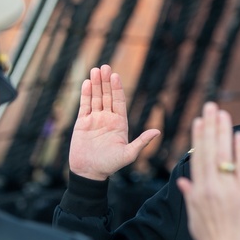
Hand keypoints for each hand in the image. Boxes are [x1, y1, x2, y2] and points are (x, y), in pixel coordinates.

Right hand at [68, 65, 159, 179]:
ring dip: (95, 84)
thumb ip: (141, 142)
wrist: (89, 172)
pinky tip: (86, 83)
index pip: (119, 102)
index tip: (116, 76)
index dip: (117, 89)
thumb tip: (157, 131)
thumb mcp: (128, 154)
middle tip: (105, 67)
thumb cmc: (110, 165)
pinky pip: (84, 106)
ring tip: (95, 70)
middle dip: (106, 82)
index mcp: (120, 124)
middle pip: (107, 96)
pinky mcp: (82, 123)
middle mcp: (108, 119)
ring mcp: (95, 119)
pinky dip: (85, 94)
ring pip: (96, 98)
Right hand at [176, 102, 239, 239]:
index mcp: (198, 192)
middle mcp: (211, 187)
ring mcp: (229, 189)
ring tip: (223, 114)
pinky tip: (238, 136)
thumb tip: (182, 182)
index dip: (198, 137)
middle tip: (212, 106)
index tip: (199, 121)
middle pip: (210, 150)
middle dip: (210, 126)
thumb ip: (190, 197)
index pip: (198, 157)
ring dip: (223, 132)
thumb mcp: (195, 219)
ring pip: (224, 154)